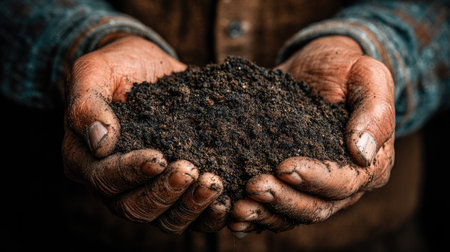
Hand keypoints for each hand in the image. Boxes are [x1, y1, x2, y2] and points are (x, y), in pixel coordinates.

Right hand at [62, 35, 228, 232]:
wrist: (149, 67)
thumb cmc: (118, 67)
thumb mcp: (94, 71)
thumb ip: (87, 103)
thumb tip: (101, 142)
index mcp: (87, 160)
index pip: (104, 179)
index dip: (131, 173)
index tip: (159, 158)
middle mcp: (116, 183)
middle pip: (135, 209)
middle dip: (165, 194)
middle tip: (192, 171)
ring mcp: (148, 189)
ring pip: (165, 219)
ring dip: (191, 207)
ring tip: (214, 184)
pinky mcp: (177, 188)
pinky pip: (191, 214)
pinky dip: (209, 214)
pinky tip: (227, 202)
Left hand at [230, 36, 394, 233]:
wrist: (318, 68)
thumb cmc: (346, 69)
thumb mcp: (368, 76)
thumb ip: (374, 112)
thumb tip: (362, 152)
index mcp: (369, 165)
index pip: (343, 182)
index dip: (314, 179)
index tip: (284, 167)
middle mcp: (344, 186)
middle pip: (315, 207)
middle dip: (283, 199)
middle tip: (254, 186)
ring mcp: (313, 188)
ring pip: (292, 215)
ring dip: (264, 214)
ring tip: (237, 208)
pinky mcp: (289, 184)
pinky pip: (275, 210)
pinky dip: (255, 216)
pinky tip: (233, 217)